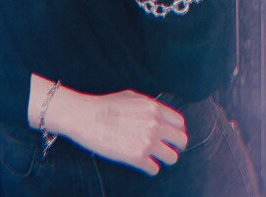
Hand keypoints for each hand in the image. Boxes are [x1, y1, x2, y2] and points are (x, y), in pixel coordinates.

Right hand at [54, 86, 187, 175]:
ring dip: (162, 158)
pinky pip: (154, 169)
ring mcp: (147, 141)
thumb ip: (149, 106)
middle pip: (181, 142)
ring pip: (172, 158)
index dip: (175, 131)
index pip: (179, 123)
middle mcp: (154, 124)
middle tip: (164, 148)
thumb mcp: (131, 96)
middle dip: (173, 146)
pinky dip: (148, 167)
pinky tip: (140, 161)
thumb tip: (160, 115)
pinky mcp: (137, 157)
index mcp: (154, 108)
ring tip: (152, 155)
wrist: (85, 116)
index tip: (170, 136)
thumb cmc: (105, 105)